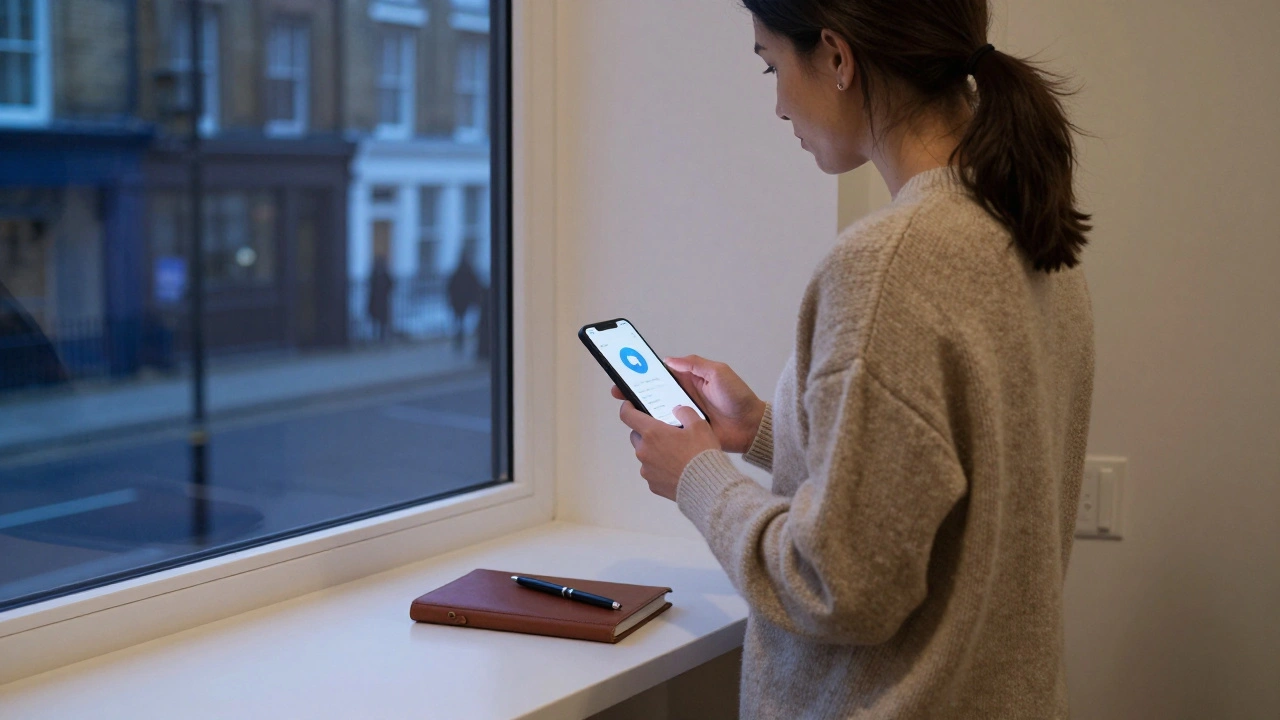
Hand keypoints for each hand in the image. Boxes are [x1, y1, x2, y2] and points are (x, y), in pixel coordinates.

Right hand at [616, 355, 763, 453]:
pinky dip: (657, 431)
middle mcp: (682, 398)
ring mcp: (682, 416)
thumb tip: (669, 360)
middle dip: (635, 393)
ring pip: (657, 414)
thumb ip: (695, 364)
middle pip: (652, 394)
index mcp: (687, 381)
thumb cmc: (738, 398)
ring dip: (644, 413)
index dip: (642, 374)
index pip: (659, 375)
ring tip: (630, 412)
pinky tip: (646, 431)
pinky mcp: (686, 433)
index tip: (626, 374)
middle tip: (620, 394)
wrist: (751, 427)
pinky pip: (667, 431)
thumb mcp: (719, 373)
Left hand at [617, 402, 719, 500]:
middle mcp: (644, 451)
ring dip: (654, 451)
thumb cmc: (701, 454)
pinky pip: (652, 472)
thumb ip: (685, 412)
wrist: (707, 487)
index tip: (630, 405)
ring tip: (675, 454)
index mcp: (652, 432)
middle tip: (665, 433)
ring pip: (645, 455)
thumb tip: (677, 410)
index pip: (628, 415)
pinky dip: (660, 468)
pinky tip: (677, 469)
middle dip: (647, 432)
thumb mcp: (699, 425)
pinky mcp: (652, 485)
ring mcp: (646, 470)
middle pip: (636, 436)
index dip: (627, 408)